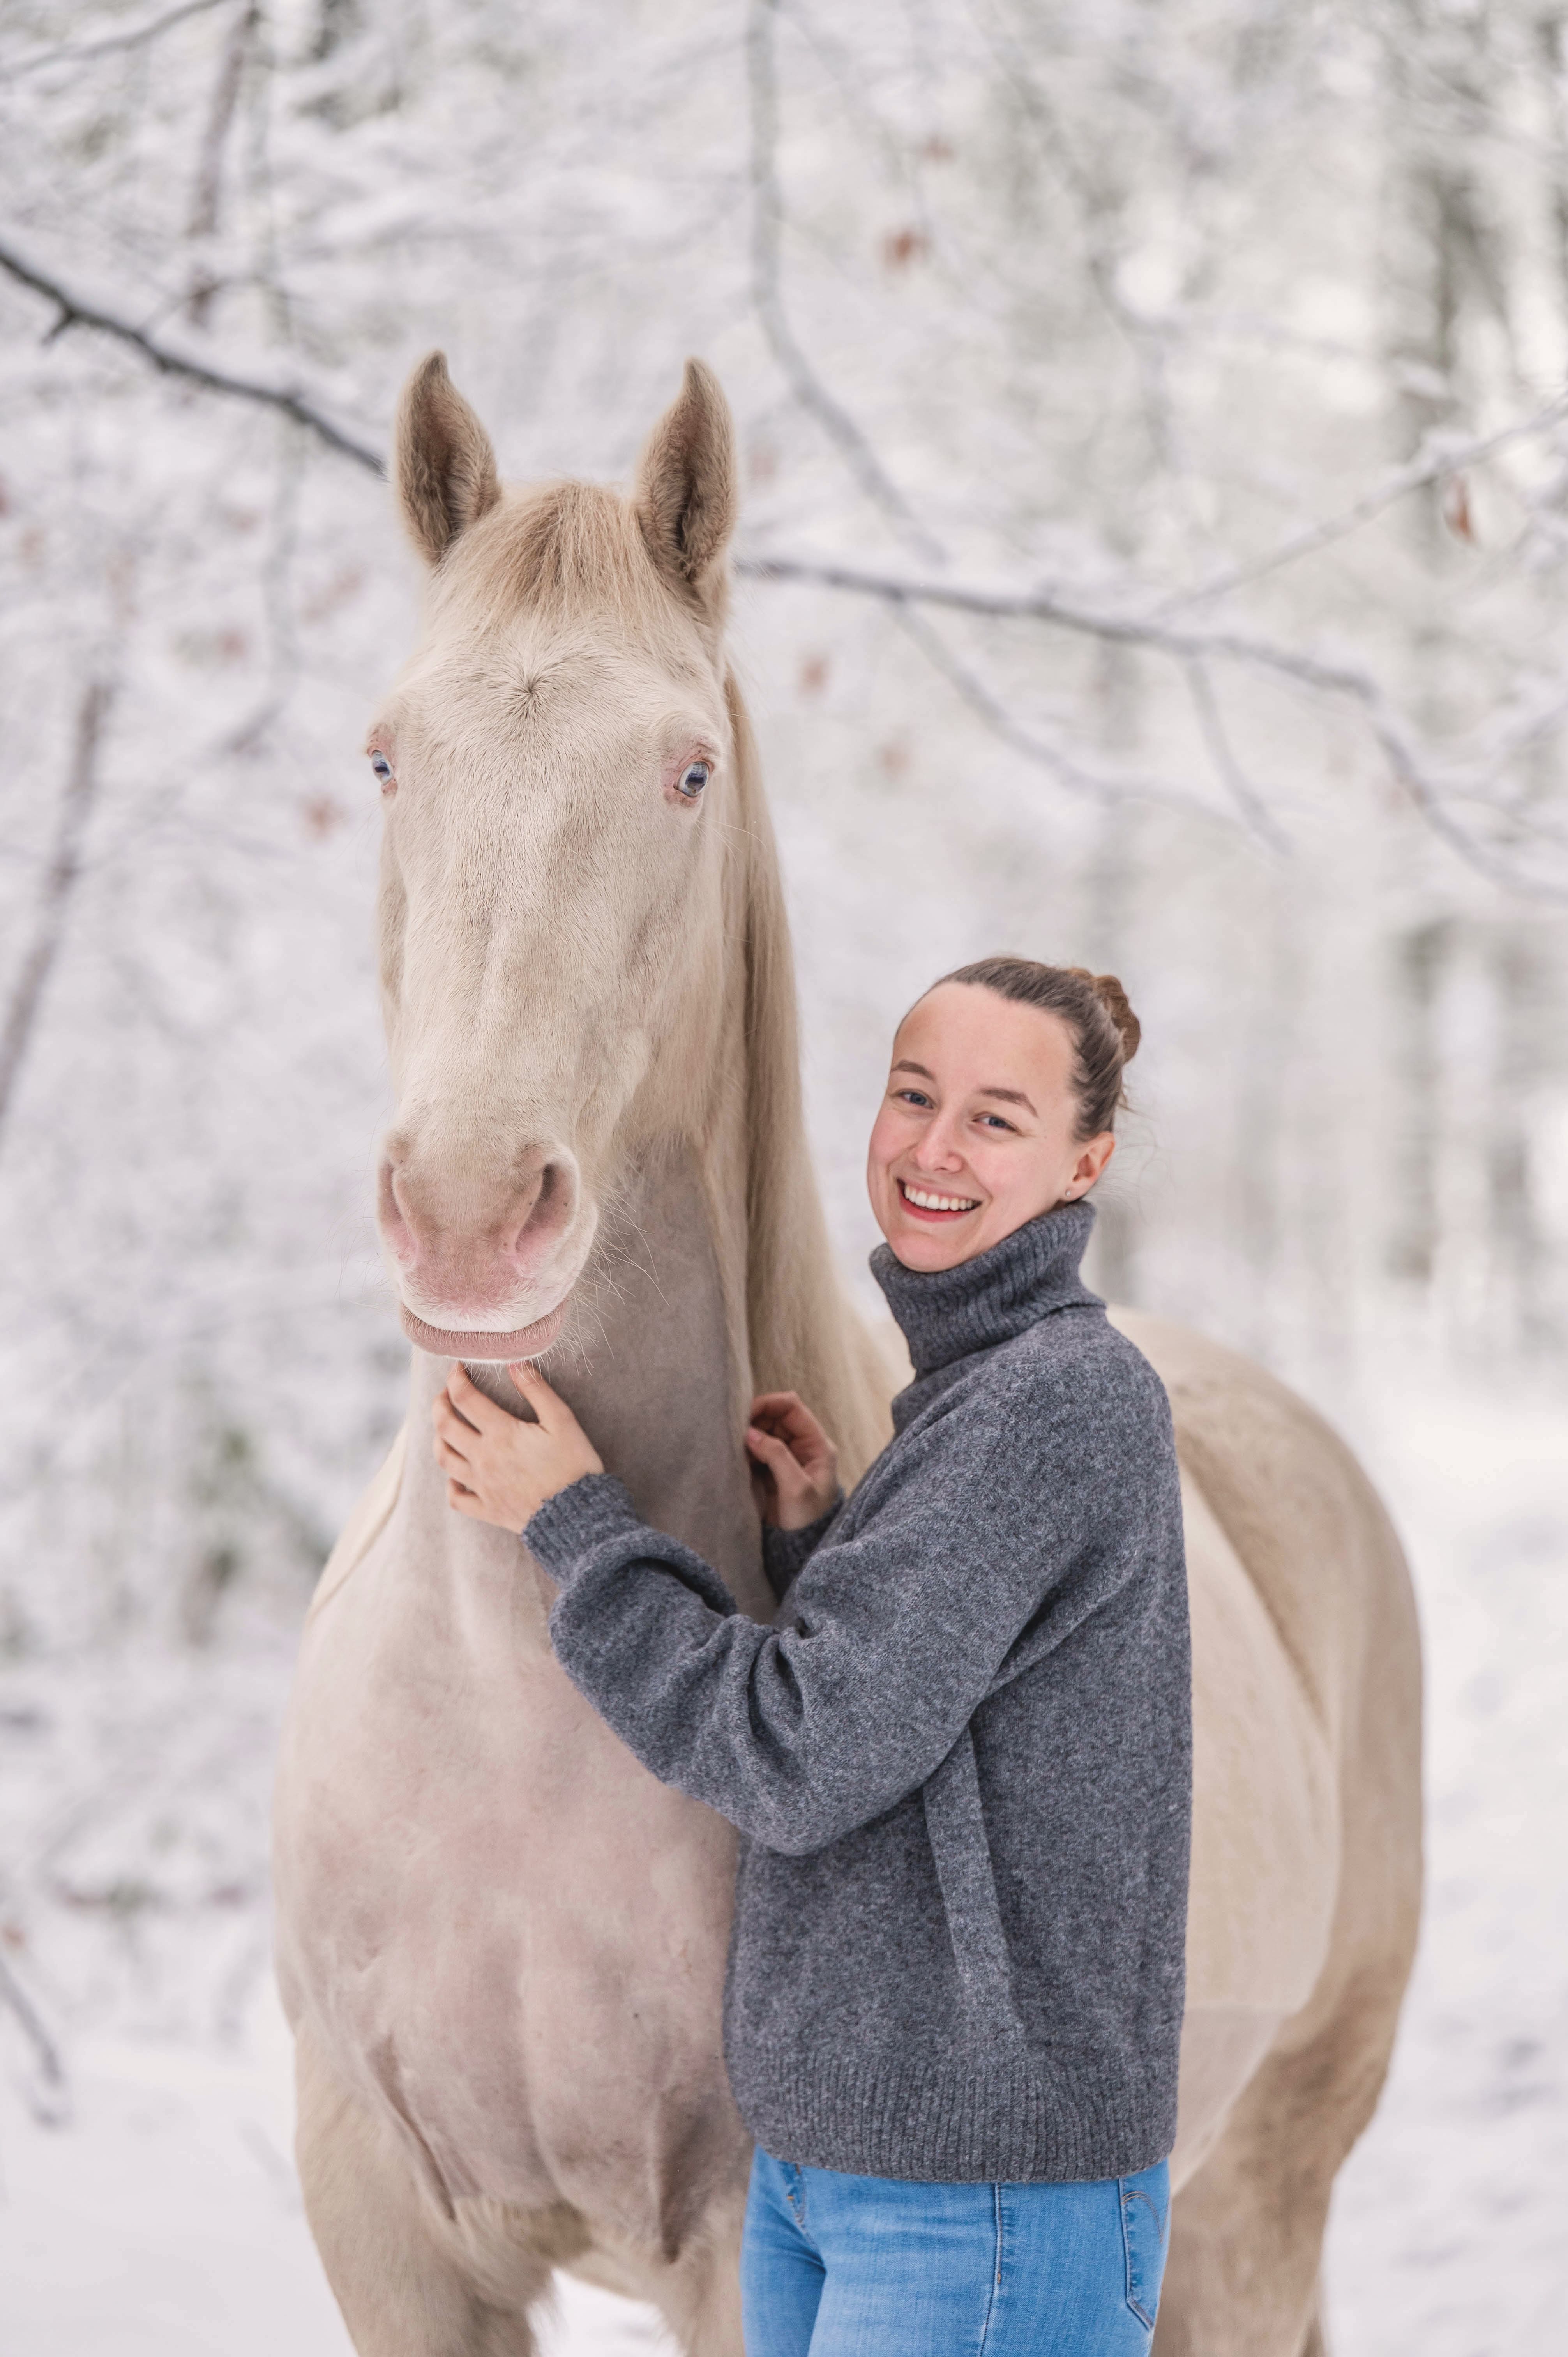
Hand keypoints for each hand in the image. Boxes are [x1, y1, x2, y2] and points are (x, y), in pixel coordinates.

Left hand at [432, 1361, 602, 1533]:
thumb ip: (536, 1390)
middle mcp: (484, 1458)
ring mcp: (482, 1486)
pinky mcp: (488, 1509)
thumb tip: (514, 1362)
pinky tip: (455, 1476)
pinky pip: (457, 1498)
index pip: (465, 1398)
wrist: (578, 1516)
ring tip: (444, 1427)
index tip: (458, 1369)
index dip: (456, 1379)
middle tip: (445, 1393)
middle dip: (439, 1404)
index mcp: (501, 1434)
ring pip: (445, 1459)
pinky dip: (450, 1485)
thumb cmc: (574, 1466)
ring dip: (438, 1438)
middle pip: (445, 1426)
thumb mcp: (562, 1421)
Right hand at [744, 1391, 838, 1531]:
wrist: (800, 1548)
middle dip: (754, 1420)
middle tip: (734, 1432)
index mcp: (817, 1445)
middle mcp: (802, 1446)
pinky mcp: (770, 1469)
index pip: (792, 1408)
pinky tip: (734, 1457)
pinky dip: (743, 1449)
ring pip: (762, 1431)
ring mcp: (785, 1457)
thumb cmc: (807, 1519)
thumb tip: (750, 1433)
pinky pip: (755, 1449)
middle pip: (774, 1416)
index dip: (768, 1404)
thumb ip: (777, 1457)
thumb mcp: (797, 1488)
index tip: (745, 1414)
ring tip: (733, 1446)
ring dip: (747, 1435)